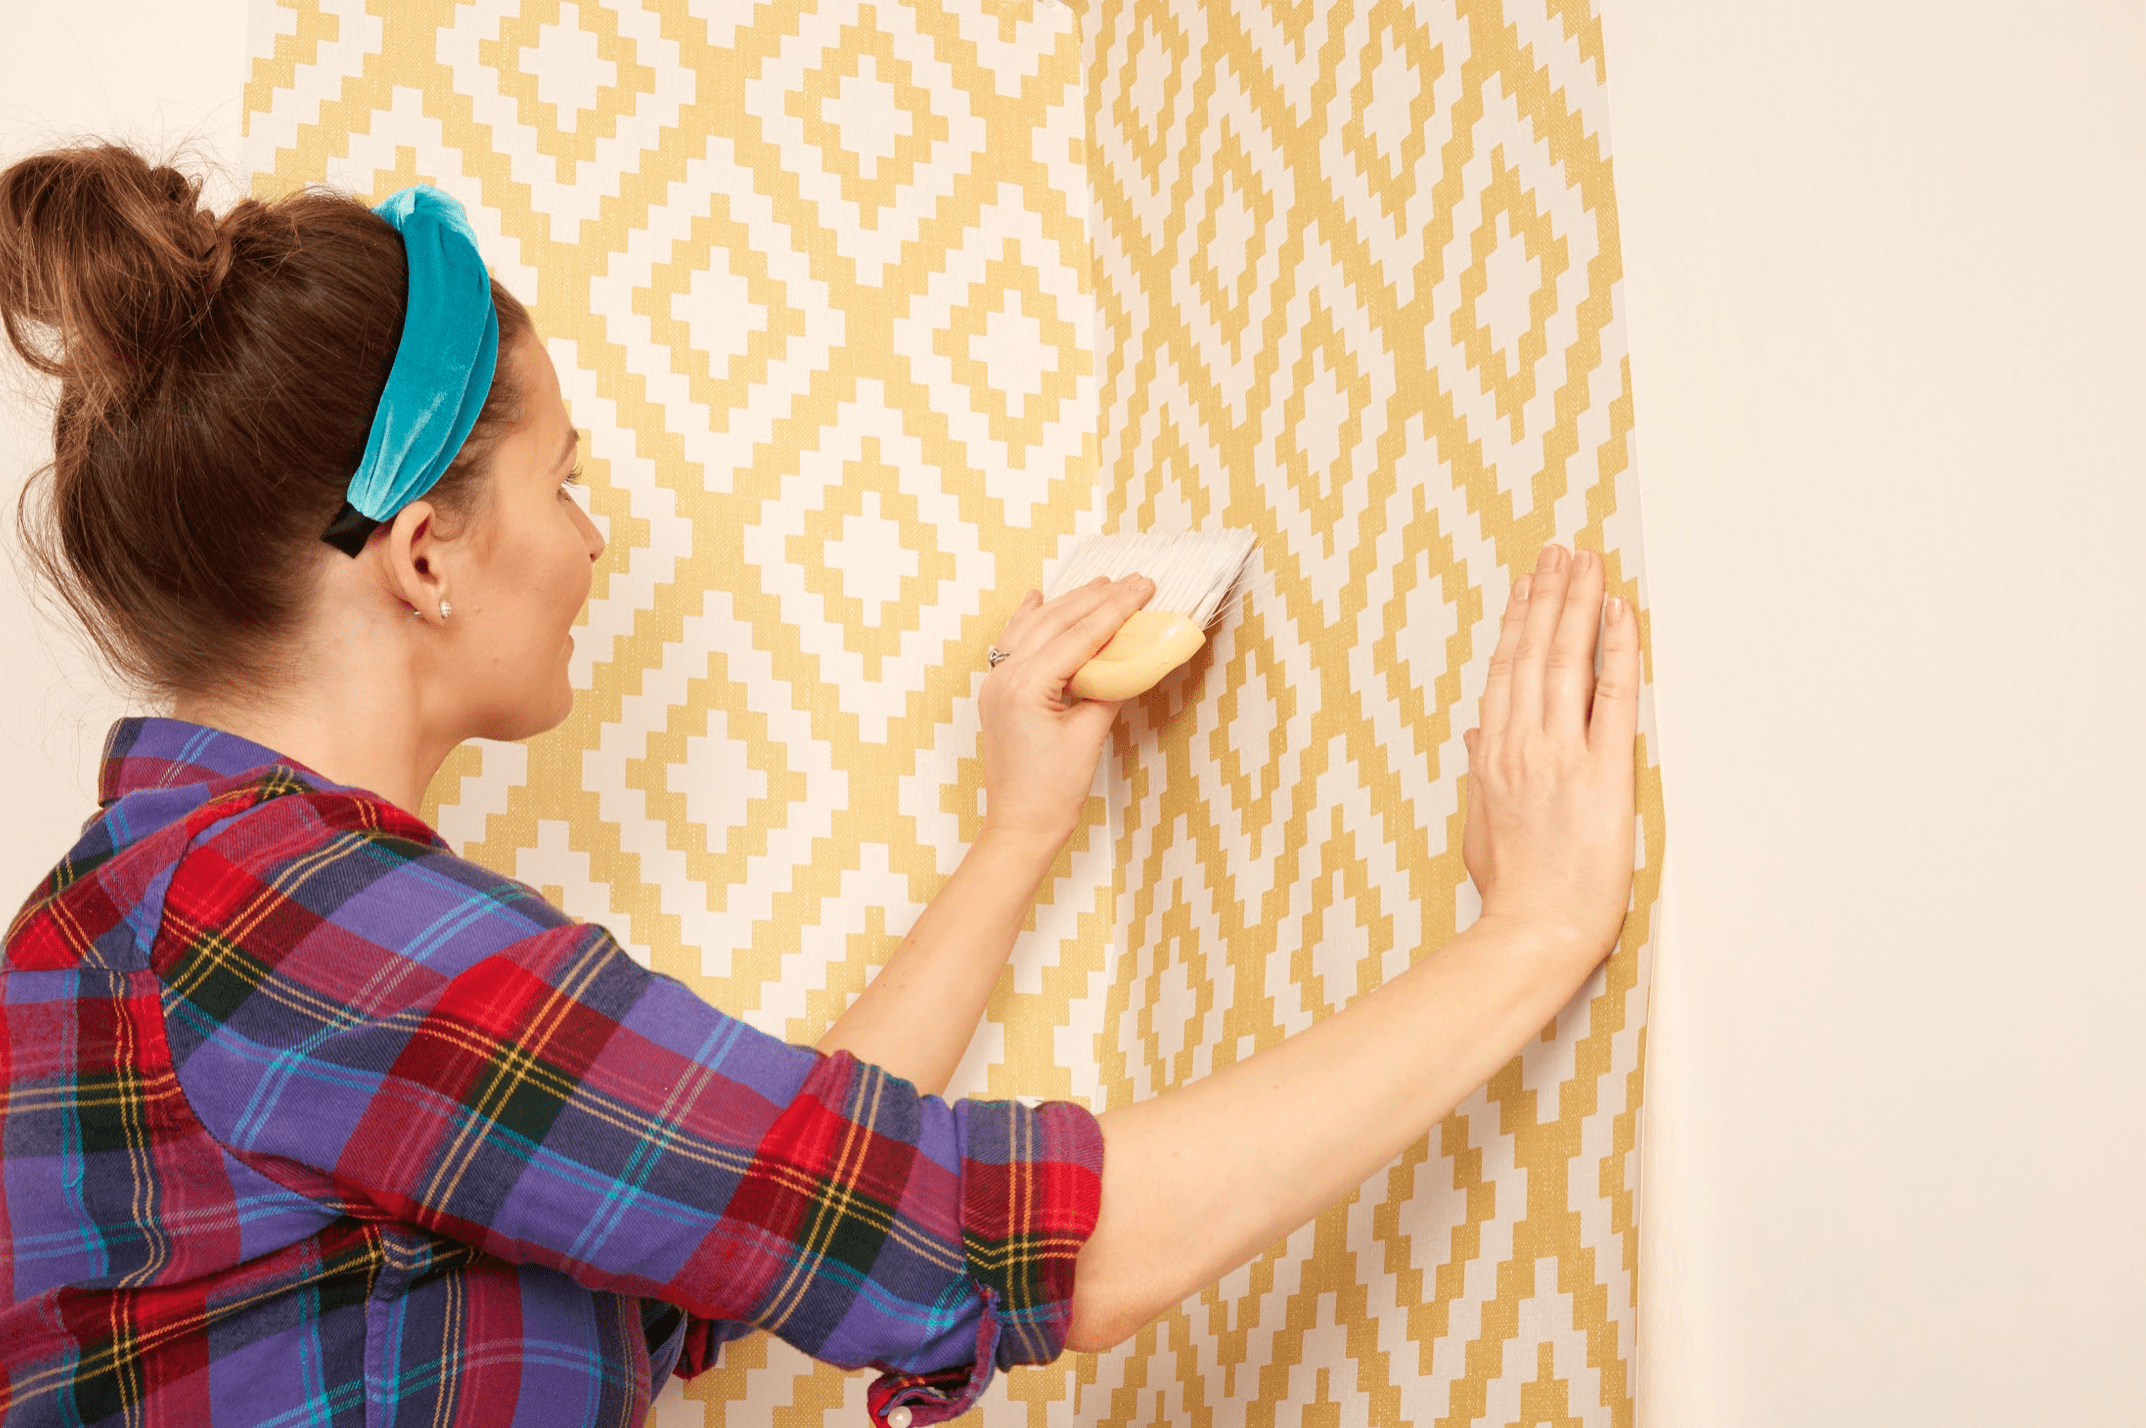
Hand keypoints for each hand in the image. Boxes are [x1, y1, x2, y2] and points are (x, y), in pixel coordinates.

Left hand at [978, 573, 1156, 845]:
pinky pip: (1013, 643)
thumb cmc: (1054, 791)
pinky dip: (1030, 619)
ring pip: (1034, 627)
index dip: (1116, 608)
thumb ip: (1107, 688)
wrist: (1021, 825)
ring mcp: (996, 683)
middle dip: (1096, 598)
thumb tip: (1126, 656)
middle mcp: (1004, 678)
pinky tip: (1038, 598)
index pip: (1079, 635)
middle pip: (1056, 622)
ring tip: (1100, 584)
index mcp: (1026, 687)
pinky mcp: (998, 692)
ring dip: (1068, 603)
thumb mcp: (1090, 735)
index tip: (1143, 587)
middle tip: (1131, 580)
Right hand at [1460, 544, 1638, 956]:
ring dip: (1577, 603)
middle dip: (1547, 595)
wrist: (1534, 930)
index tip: (1527, 584)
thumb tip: (1476, 730)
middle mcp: (1519, 743)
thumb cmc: (1510, 890)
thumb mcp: (1479, 825)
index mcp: (1490, 755)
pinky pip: (1612, 696)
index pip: (1503, 671)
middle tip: (1560, 551)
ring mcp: (1559, 754)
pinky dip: (1616, 648)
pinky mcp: (1602, 772)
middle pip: (1532, 652)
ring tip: (1587, 562)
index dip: (1516, 621)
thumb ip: (1478, 771)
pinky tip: (1621, 612)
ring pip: (1566, 660)